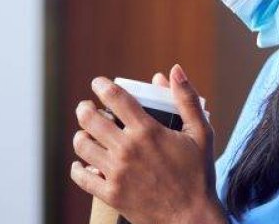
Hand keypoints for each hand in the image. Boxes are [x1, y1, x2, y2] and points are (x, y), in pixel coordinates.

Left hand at [70, 64, 225, 223]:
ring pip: (82, 144)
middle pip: (90, 118)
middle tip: (87, 108)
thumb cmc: (199, 175)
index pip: (114, 97)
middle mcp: (127, 149)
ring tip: (86, 134)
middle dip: (85, 108)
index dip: (101, 85)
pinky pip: (82, 177)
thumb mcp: (201, 133)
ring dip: (81, 135)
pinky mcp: (110, 194)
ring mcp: (116, 172)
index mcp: (147, 131)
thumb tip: (173, 70)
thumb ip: (186, 99)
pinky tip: (81, 164)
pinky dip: (77, 168)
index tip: (97, 84)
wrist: (192, 218)